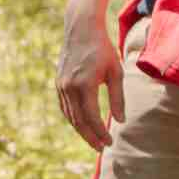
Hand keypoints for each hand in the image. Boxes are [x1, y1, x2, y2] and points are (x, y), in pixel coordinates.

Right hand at [56, 9, 124, 151]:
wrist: (80, 29)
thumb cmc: (102, 49)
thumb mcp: (115, 72)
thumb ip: (118, 98)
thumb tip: (120, 121)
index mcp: (84, 84)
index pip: (92, 117)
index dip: (100, 132)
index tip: (109, 142)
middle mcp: (69, 88)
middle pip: (78, 121)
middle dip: (90, 137)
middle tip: (100, 149)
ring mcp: (61, 87)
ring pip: (70, 117)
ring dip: (81, 131)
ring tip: (93, 140)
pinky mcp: (58, 85)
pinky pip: (65, 108)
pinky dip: (74, 119)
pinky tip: (83, 125)